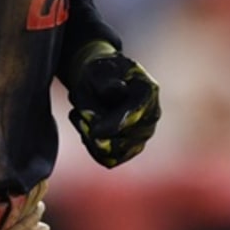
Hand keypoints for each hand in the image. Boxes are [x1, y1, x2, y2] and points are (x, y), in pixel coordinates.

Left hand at [67, 41, 160, 167]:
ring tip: (79, 117)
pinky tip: (84, 130)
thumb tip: (117, 89)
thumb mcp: (98, 68)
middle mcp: (151, 115)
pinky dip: (92, 148)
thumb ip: (106, 79)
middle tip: (77, 113)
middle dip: (95, 131)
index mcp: (148, 91)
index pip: (134, 115)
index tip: (92, 130)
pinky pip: (109, 160)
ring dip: (91, 140)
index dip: (113, 125)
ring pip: (114, 152)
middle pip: (124, 138)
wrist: (101, 80)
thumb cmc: (99, 73)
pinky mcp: (131, 148)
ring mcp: (143, 134)